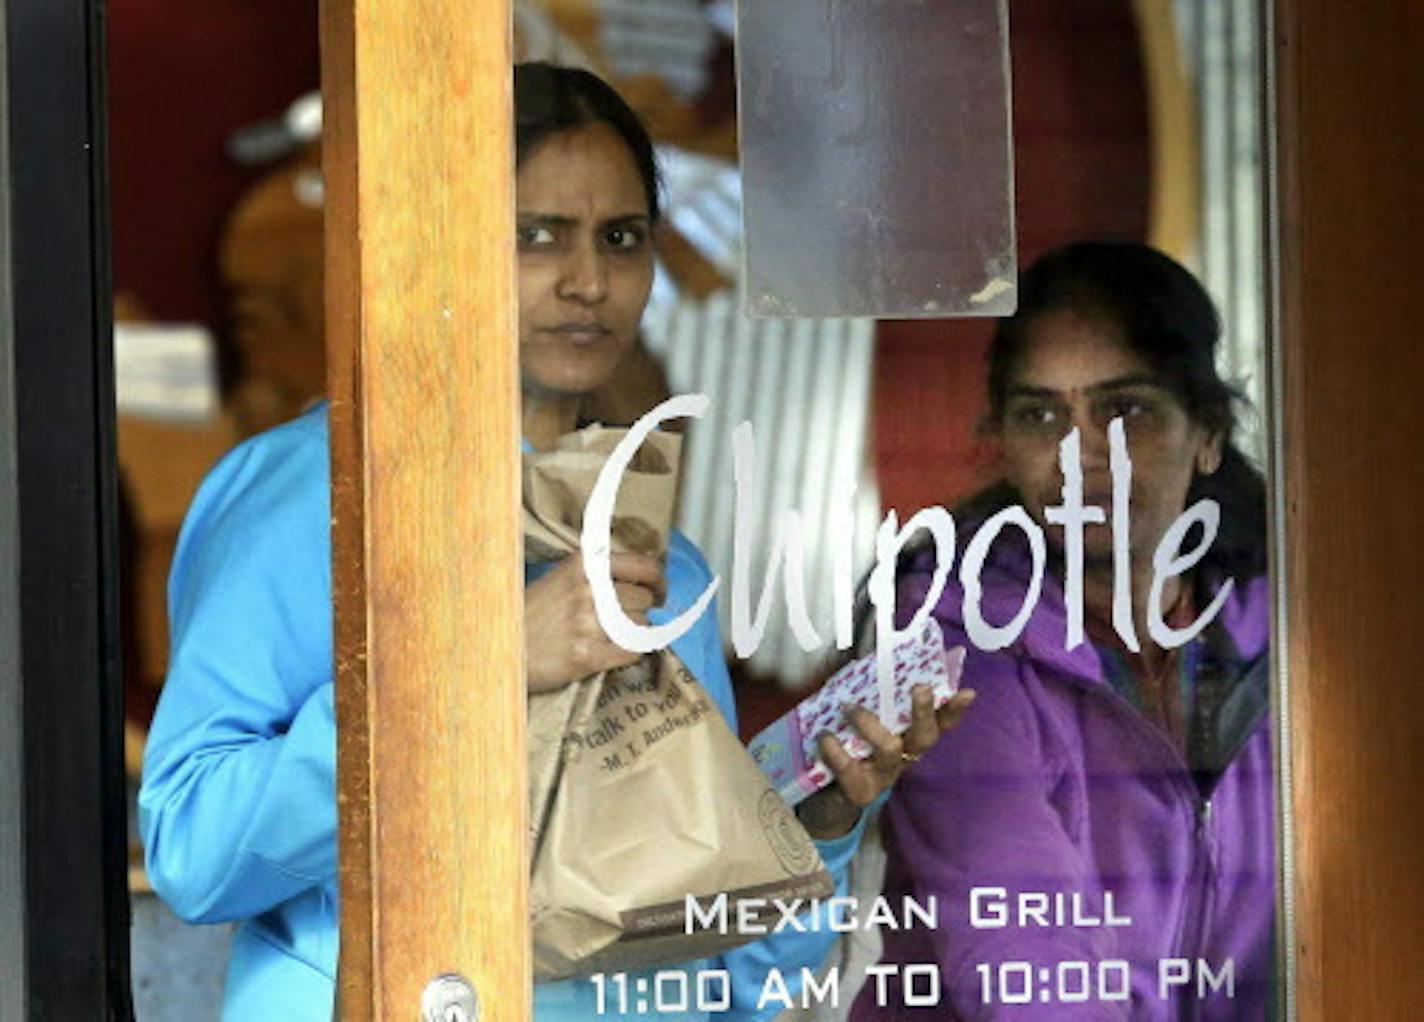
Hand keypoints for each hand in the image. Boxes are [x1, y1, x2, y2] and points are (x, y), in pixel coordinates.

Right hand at [524, 552, 664, 692]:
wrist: (500, 647)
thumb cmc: (530, 613)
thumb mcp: (560, 578)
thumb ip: (596, 574)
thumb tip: (641, 579)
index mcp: (584, 565)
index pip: (643, 566)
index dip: (658, 581)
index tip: (660, 592)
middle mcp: (590, 590)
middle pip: (644, 599)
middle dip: (639, 611)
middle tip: (625, 620)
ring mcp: (589, 623)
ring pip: (641, 626)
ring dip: (634, 633)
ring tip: (612, 637)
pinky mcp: (587, 655)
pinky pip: (632, 652)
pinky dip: (630, 654)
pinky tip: (615, 654)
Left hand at [796, 686, 975, 838]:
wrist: (827, 796)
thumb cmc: (851, 745)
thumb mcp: (865, 719)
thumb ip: (874, 693)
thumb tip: (876, 651)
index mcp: (910, 736)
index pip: (941, 722)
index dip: (954, 709)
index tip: (967, 692)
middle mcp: (905, 756)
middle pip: (925, 736)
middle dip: (924, 711)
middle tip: (919, 687)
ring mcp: (885, 776)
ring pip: (891, 750)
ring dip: (870, 725)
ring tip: (849, 706)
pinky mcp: (862, 792)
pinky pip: (852, 770)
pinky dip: (837, 751)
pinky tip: (826, 737)